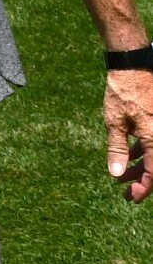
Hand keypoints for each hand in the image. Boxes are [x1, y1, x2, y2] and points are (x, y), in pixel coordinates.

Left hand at [105, 68, 152, 203]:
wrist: (133, 66)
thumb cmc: (123, 93)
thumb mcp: (115, 122)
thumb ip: (117, 149)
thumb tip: (116, 174)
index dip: (144, 188)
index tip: (132, 197)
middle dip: (141, 181)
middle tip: (125, 191)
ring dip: (140, 167)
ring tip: (120, 176)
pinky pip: (152, 143)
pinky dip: (142, 151)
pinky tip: (127, 156)